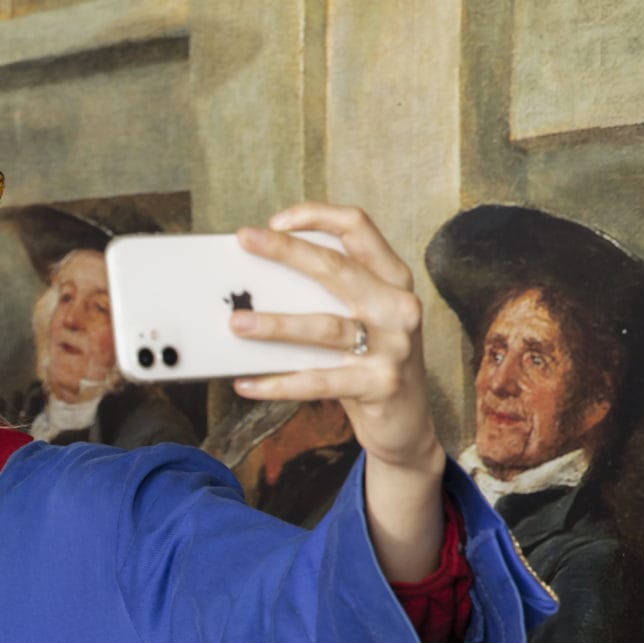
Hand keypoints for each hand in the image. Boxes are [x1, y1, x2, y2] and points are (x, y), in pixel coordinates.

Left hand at [231, 203, 445, 581]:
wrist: (407, 426)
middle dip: (286, 251)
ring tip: (236, 323)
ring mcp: (395, 345)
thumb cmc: (370, 364)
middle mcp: (398, 306)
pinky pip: (318, 381)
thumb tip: (254, 286)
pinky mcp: (381, 384)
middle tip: (245, 241)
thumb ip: (325, 298)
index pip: (358, 228)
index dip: (316, 217)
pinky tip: (247, 384)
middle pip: (336, 268)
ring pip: (324, 326)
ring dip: (275, 325)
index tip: (274, 221)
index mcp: (392, 279)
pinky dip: (278, 384)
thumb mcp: (358, 322)